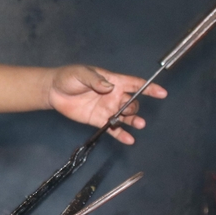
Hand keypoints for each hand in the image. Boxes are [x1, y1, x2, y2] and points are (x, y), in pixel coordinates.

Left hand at [48, 65, 167, 143]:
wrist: (53, 91)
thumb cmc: (69, 77)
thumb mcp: (81, 74)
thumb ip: (95, 80)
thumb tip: (109, 88)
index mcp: (113, 82)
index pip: (135, 84)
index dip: (149, 88)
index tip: (162, 93)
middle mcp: (114, 96)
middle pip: (131, 102)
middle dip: (133, 106)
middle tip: (127, 110)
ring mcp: (108, 109)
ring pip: (125, 117)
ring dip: (134, 121)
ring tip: (139, 125)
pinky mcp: (99, 120)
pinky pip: (113, 128)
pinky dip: (121, 134)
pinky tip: (129, 140)